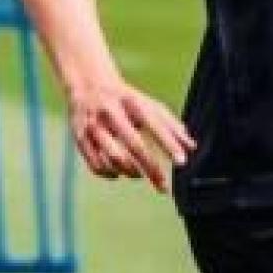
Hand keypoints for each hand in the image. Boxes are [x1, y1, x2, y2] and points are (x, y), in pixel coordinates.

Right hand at [67, 76, 196, 192]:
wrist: (88, 84)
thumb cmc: (127, 100)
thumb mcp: (149, 105)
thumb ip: (171, 125)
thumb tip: (192, 147)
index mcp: (132, 102)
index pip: (154, 123)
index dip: (168, 143)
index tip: (182, 162)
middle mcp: (111, 113)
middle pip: (134, 145)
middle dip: (151, 169)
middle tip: (164, 188)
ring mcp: (94, 126)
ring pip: (114, 158)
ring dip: (131, 172)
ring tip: (138, 174)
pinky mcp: (80, 138)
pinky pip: (96, 165)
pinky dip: (110, 174)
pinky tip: (119, 173)